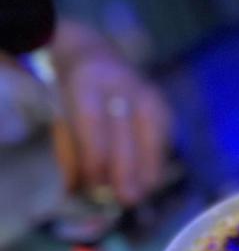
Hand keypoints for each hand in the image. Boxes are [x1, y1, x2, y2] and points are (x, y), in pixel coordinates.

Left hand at [50, 22, 171, 205]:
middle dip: (127, 171)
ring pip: (152, 135)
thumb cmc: (72, 91)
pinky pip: (163, 136)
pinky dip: (157, 160)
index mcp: (88, 82)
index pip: (94, 124)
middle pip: (127, 133)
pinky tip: (150, 179)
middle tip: (125, 199)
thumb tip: (82, 190)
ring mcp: (146, 91)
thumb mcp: (62, 111)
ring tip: (141, 193)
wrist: (93, 52)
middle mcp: (122, 83)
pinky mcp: (161, 103)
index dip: (96, 159)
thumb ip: (72, 148)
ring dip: (148, 169)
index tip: (93, 185)